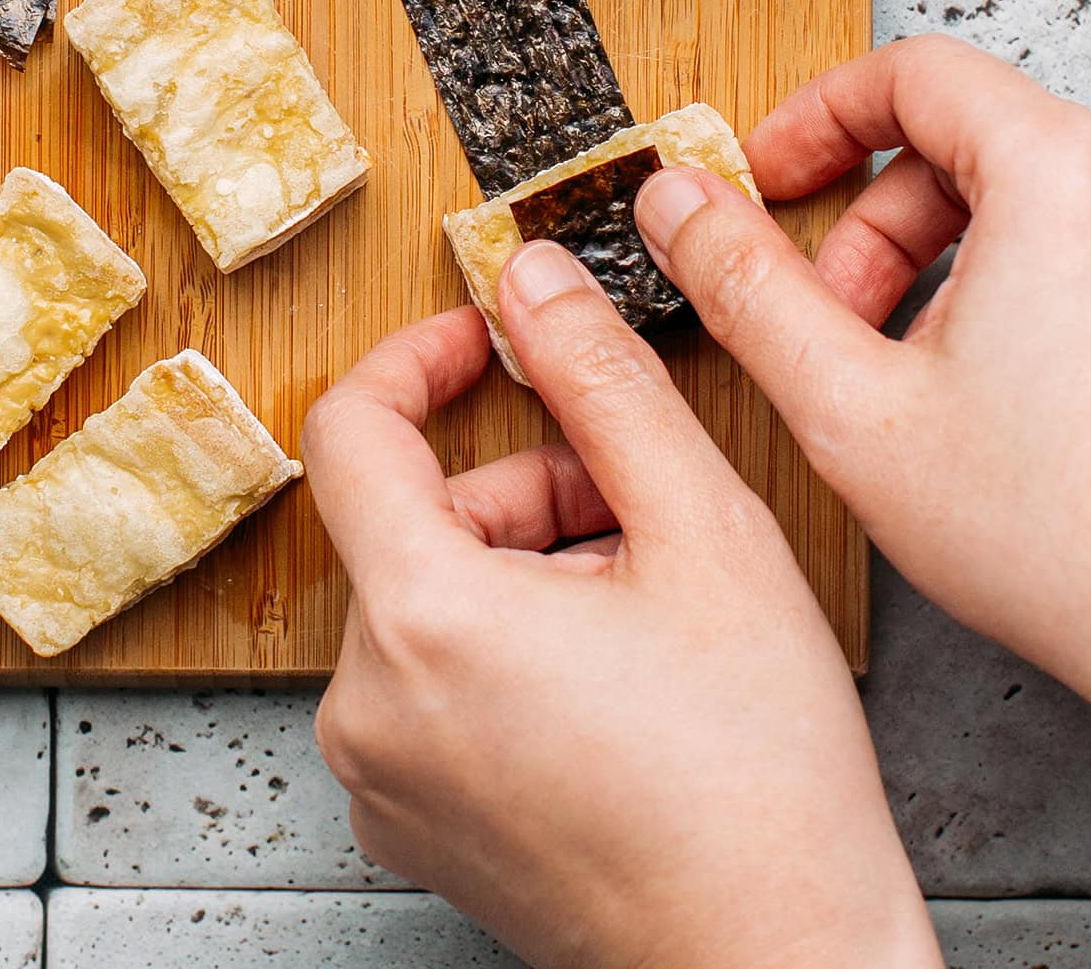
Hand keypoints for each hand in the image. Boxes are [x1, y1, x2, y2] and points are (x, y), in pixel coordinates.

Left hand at [301, 275, 937, 968]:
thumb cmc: (756, 779)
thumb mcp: (701, 534)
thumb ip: (602, 384)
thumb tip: (532, 281)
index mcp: (421, 621)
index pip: (350, 430)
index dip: (416, 358)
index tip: (482, 338)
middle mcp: (369, 706)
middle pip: (413, 522)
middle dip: (525, 488)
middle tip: (640, 513)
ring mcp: (384, 778)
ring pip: (428, 601)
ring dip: (526, 568)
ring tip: (645, 609)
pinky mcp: (413, 824)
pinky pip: (430, 682)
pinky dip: (504, 646)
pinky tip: (611, 680)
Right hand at [633, 34, 1090, 696]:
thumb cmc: (1063, 539)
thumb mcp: (856, 409)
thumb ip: (747, 289)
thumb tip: (677, 207)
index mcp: (1055, 176)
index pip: (914, 71)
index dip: (816, 116)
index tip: (765, 177)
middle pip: (958, 138)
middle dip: (866, 222)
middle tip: (819, 308)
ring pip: (1011, 200)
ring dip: (924, 267)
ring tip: (891, 372)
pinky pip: (1060, 250)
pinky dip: (995, 294)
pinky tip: (968, 395)